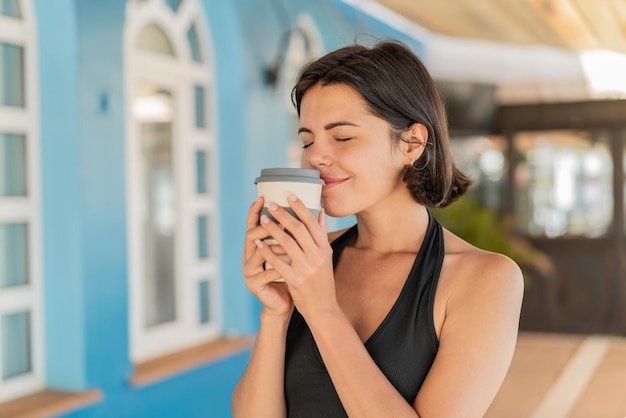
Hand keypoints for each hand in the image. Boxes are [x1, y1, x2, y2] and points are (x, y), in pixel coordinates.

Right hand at [242, 197, 292, 317]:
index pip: (252, 223)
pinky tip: (286, 263)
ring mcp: (249, 270)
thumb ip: (302, 232)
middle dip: (266, 225)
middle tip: (275, 214)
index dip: (255, 210)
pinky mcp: (253, 285)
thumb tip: (319, 211)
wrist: (285, 303)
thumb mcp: (298, 252)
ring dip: (272, 245)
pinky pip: (264, 273)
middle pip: (252, 234)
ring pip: (257, 252)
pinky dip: (276, 267)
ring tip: (284, 238)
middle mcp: (250, 255)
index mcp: (258, 244)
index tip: (263, 198)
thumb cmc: (293, 275)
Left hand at [255, 195, 336, 319]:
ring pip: (287, 243)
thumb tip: (320, 212)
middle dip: (283, 214)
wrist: (323, 309)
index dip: (300, 207)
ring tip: (262, 219)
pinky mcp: (296, 280)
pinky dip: (267, 251)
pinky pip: (278, 262)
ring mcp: (306, 268)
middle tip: (271, 204)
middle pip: (298, 229)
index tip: (289, 195)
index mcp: (324, 248)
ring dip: (272, 229)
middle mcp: (317, 256)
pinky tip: (258, 243)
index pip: (312, 222)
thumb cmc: (322, 281)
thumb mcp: (326, 257)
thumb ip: (321, 235)